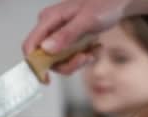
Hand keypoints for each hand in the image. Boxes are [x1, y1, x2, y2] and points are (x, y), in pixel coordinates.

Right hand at [23, 0, 147, 73]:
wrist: (117, 3)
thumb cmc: (103, 5)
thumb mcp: (86, 19)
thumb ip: (66, 35)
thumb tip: (46, 49)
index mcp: (48, 20)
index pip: (30, 45)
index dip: (34, 64)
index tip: (46, 78)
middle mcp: (50, 29)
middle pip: (46, 58)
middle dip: (66, 63)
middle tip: (84, 58)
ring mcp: (57, 36)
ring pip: (59, 61)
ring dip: (77, 61)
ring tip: (93, 51)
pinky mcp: (67, 42)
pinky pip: (69, 58)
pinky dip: (83, 57)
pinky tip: (94, 47)